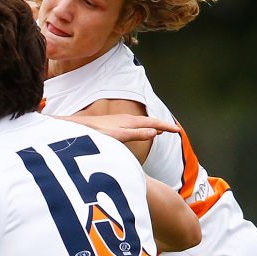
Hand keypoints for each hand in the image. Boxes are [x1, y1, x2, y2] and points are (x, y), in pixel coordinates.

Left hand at [62, 114, 178, 142]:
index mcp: (130, 121)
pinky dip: (141, 128)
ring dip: (152, 126)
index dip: (166, 126)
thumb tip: (155, 132)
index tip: (178, 130)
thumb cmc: (96, 133)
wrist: (78, 127)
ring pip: (141, 123)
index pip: (153, 123)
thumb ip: (136, 134)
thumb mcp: (119, 135)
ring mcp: (119, 121)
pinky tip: (137, 132)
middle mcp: (126, 119)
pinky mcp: (113, 125)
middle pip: (148, 121)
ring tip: (161, 131)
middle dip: (162, 125)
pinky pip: (133, 126)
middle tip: (174, 130)